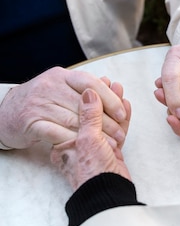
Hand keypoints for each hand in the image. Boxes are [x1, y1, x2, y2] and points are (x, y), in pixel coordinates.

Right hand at [0, 67, 128, 149]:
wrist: (4, 114)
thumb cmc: (39, 102)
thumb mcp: (60, 88)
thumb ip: (84, 88)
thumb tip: (112, 83)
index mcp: (61, 76)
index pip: (90, 83)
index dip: (109, 98)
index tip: (123, 113)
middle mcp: (50, 86)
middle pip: (85, 104)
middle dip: (106, 122)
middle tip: (120, 135)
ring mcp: (39, 104)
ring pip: (74, 120)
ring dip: (95, 135)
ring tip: (110, 145)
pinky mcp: (31, 122)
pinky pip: (57, 133)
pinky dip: (75, 141)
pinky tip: (87, 149)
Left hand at [50, 88, 131, 190]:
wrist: (108, 194)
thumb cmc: (92, 172)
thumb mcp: (87, 139)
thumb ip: (89, 115)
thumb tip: (88, 93)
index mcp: (64, 143)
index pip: (74, 113)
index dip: (86, 97)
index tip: (95, 84)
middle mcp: (78, 145)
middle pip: (91, 116)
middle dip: (103, 99)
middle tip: (110, 83)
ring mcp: (96, 149)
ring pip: (106, 122)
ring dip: (114, 106)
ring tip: (119, 89)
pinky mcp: (111, 154)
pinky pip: (116, 132)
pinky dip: (122, 119)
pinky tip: (126, 106)